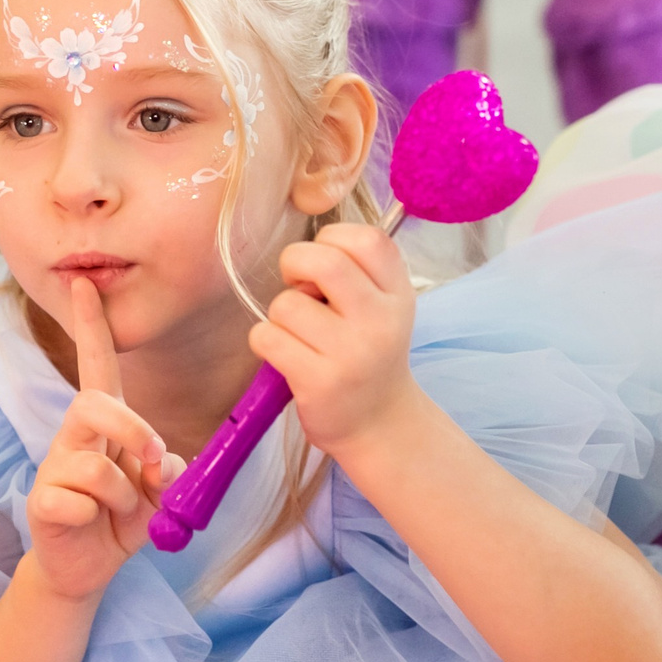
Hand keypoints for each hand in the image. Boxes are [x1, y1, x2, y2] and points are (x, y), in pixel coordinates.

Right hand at [26, 279, 177, 602]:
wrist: (85, 567)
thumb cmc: (122, 519)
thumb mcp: (159, 493)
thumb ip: (168, 471)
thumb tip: (162, 462)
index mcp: (103, 424)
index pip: (96, 366)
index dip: (91, 327)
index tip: (84, 284)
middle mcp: (73, 437)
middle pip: (94, 404)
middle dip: (135, 431)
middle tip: (153, 464)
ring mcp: (53, 468)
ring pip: (95, 467)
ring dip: (125, 498)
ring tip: (119, 514)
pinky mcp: (40, 502)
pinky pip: (74, 502)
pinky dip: (96, 520)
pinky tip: (89, 526)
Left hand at [248, 222, 415, 457]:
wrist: (378, 422)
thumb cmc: (368, 353)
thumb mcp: (384, 306)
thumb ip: (357, 270)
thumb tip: (301, 250)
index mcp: (398, 294)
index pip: (368, 240)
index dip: (333, 238)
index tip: (324, 260)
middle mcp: (381, 321)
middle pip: (324, 263)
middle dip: (295, 263)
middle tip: (296, 284)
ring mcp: (351, 354)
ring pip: (287, 303)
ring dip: (279, 314)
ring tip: (298, 332)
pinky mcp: (320, 382)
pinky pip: (268, 337)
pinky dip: (264, 340)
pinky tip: (284, 353)